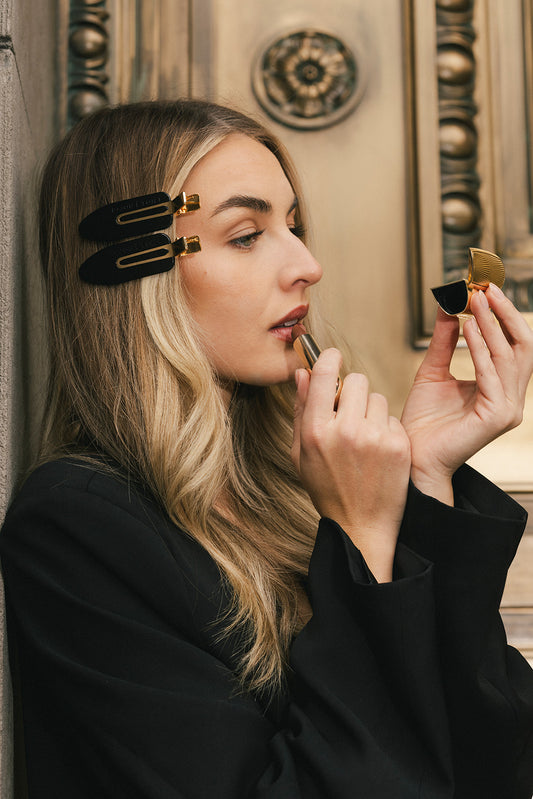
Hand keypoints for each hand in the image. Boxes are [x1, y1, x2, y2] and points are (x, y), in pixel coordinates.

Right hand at [292, 349, 410, 581]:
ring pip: (377, 397)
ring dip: (370, 410)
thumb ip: (302, 409)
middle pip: (357, 380)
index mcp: (316, 431)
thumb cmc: (327, 488)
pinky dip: (385, 428)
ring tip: (364, 438)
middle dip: (353, 391)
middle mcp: (345, 431)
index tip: (333, 358)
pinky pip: (391, 417)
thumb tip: (303, 373)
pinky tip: (378, 451)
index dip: (329, 359)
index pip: (326, 375)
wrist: (361, 526)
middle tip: (349, 410)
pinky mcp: (398, 445)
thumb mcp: (301, 452)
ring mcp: (375, 438)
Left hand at [401, 283, 532, 503]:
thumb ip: (444, 342)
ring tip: (474, 301)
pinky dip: (481, 348)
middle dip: (503, 313)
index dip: (502, 314)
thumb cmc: (422, 422)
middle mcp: (510, 397)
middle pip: (521, 345)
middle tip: (484, 288)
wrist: (412, 456)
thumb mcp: (432, 372)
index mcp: (500, 387)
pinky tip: (468, 328)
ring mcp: (507, 409)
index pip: (513, 344)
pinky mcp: (497, 418)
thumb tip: (449, 306)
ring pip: (509, 356)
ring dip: (491, 324)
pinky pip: (492, 375)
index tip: (483, 288)